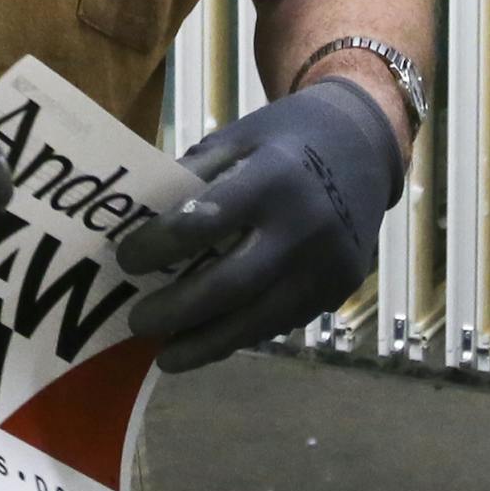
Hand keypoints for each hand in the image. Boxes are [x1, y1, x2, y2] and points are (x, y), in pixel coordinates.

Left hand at [116, 77, 403, 371]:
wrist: (364, 145)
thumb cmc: (285, 137)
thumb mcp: (237, 137)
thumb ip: (194, 178)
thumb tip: (140, 222)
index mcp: (274, 177)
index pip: (207, 220)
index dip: (160, 245)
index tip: (126, 260)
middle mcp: (305, 226)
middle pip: (232, 284)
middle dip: (178, 310)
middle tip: (136, 322)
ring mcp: (327, 265)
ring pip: (259, 319)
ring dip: (206, 342)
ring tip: (165, 354)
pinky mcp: (337, 291)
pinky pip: (280, 320)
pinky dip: (240, 333)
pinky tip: (207, 339)